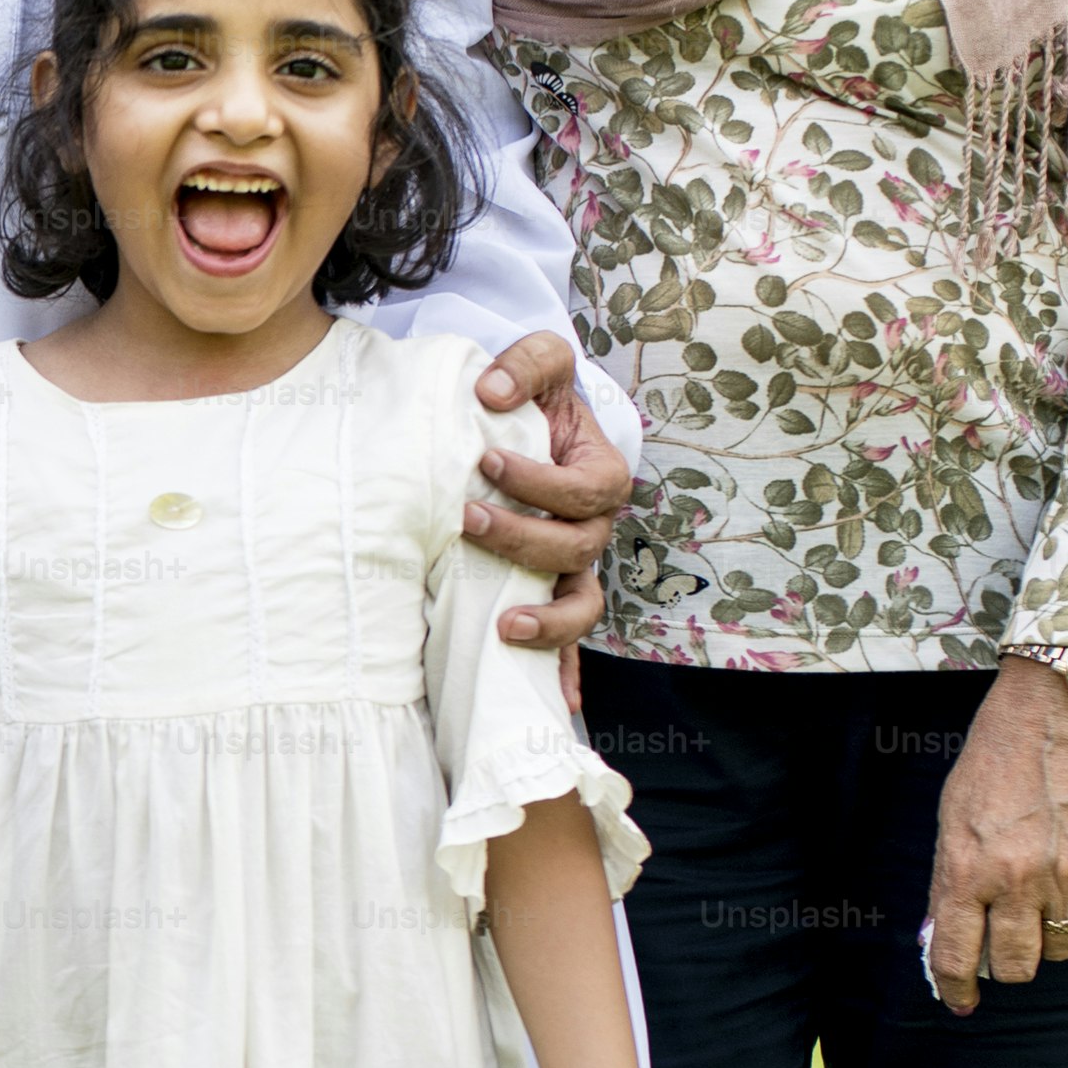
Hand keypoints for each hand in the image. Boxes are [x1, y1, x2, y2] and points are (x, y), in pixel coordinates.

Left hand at [470, 331, 628, 687]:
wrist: (524, 423)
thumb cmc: (533, 398)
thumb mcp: (541, 363)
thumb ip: (525, 364)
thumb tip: (490, 392)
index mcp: (600, 476)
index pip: (584, 489)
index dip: (539, 480)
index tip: (484, 457)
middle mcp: (593, 528)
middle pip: (576, 549)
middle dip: (523, 538)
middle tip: (467, 518)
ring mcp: (572, 568)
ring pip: (580, 606)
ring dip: (547, 620)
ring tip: (502, 625)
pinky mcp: (545, 593)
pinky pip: (565, 644)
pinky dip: (564, 674)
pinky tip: (557, 705)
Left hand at [925, 656, 1067, 1012]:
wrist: (1063, 713)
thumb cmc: (998, 757)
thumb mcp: (953, 815)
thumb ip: (952, 875)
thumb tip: (949, 927)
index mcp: (966, 868)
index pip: (955, 952)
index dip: (955, 987)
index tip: (959, 1000)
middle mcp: (1017, 882)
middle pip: (1016, 965)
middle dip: (1007, 965)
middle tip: (1004, 947)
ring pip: (1062, 949)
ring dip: (1049, 940)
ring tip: (1041, 908)